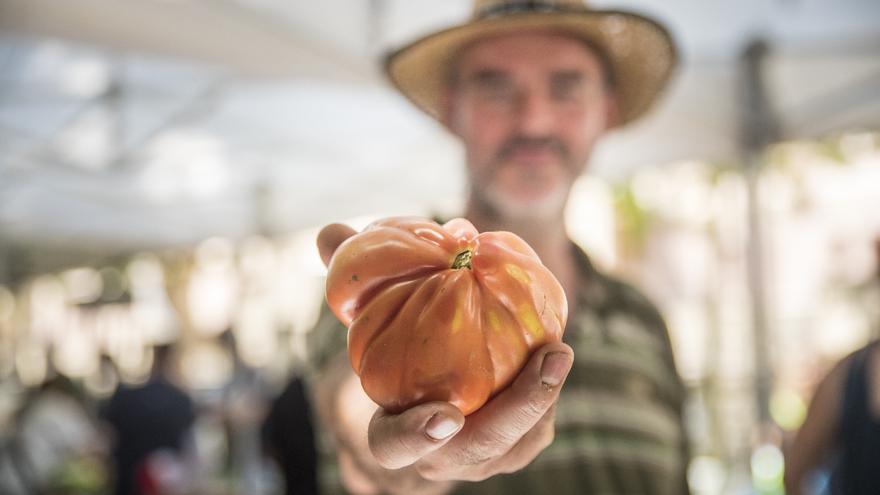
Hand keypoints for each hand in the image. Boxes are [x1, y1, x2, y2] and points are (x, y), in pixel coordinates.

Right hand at [317, 223, 573, 483]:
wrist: (431, 394)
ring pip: (519, 440)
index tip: (445, 416)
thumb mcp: (370, 322)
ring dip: (542, 397)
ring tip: (557, 349)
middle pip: (478, 448)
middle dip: (515, 410)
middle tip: (546, 360)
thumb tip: (330, 232)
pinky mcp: (518, 443)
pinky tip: (555, 343)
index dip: (416, 436)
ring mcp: (483, 456)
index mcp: (391, 435)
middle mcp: (440, 456)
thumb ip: (351, 286)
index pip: (394, 447)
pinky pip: (538, 424)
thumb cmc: (395, 353)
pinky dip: (548, 387)